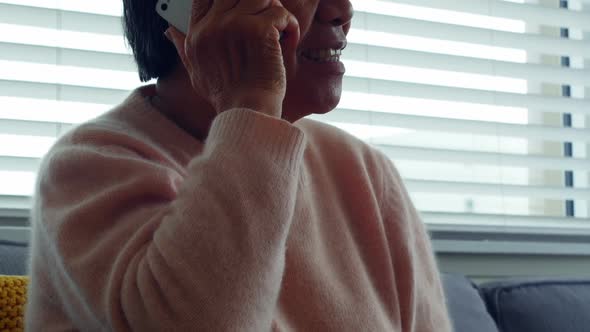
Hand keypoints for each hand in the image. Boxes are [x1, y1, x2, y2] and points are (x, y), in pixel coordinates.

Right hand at [167, 0, 299, 117]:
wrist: (248, 110)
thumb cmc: (227, 96)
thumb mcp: (196, 73)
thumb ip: (184, 48)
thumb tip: (171, 30)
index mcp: (197, 33)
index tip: (242, 8)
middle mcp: (214, 25)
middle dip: (256, 3)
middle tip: (267, 17)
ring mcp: (235, 25)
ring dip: (275, 11)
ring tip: (280, 28)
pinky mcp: (258, 30)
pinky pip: (280, 13)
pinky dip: (290, 26)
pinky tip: (289, 40)